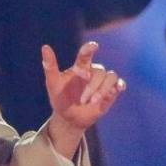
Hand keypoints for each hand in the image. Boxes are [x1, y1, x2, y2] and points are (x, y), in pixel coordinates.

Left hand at [42, 42, 124, 156]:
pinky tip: (116, 90)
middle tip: (81, 100)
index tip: (93, 46)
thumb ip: (50, 67)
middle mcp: (93, 72)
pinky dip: (119, 86)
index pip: (86, 54)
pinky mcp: (111, 92)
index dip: (90, 49)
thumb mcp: (53, 84)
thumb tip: (45, 47)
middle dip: (91, 86)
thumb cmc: (60, 99)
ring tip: (92, 102)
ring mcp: (103, 82)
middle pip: (100, 71)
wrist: (69, 119)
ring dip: (103, 90)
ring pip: (111, 77)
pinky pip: (120, 84)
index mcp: (80, 67)